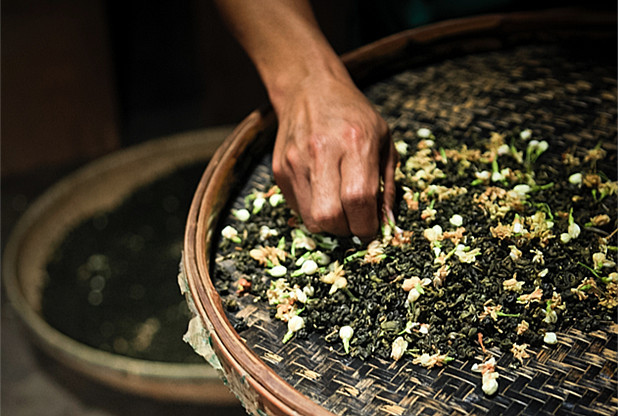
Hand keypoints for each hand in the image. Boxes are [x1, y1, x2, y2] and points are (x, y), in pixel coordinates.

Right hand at [271, 74, 395, 239]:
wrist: (309, 89)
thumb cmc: (354, 115)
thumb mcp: (383, 140)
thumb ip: (387, 184)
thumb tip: (386, 223)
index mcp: (355, 143)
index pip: (358, 200)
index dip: (366, 224)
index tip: (372, 228)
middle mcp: (322, 152)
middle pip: (329, 216)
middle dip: (346, 230)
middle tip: (354, 221)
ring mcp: (296, 162)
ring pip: (311, 219)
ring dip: (329, 224)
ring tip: (340, 209)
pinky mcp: (280, 170)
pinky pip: (298, 209)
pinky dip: (313, 211)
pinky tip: (323, 194)